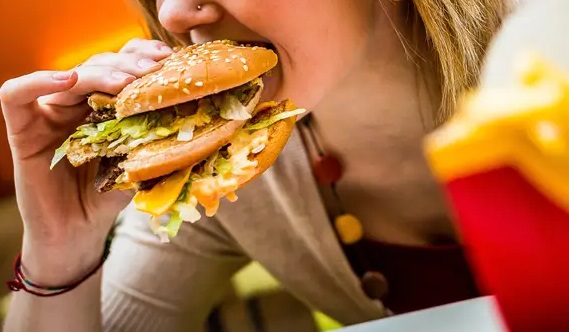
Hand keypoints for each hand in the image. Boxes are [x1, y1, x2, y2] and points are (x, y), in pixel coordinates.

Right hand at [0, 38, 172, 283]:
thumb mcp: (139, 163)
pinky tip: (68, 80)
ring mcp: (49, 114)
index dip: (141, 57)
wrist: (77, 232)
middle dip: (127, 64)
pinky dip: (37, 81)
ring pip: (67, 76)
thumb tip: (199, 121)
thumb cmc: (108, 198)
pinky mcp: (24, 130)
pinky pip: (15, 96)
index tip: (166, 58)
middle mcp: (77, 104)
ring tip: (125, 80)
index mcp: (105, 106)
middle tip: (152, 69)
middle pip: (97, 65)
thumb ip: (157, 141)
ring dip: (98, 72)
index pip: (120, 67)